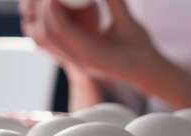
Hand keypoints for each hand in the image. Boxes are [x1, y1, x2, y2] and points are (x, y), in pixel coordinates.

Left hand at [22, 0, 160, 82]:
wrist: (145, 72)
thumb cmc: (142, 49)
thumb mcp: (130, 23)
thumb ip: (116, 3)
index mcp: (93, 55)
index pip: (62, 29)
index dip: (53, 6)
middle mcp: (80, 61)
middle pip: (49, 35)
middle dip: (45, 10)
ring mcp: (77, 62)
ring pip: (49, 40)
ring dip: (46, 18)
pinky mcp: (76, 59)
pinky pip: (56, 41)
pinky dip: (53, 24)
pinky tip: (59, 8)